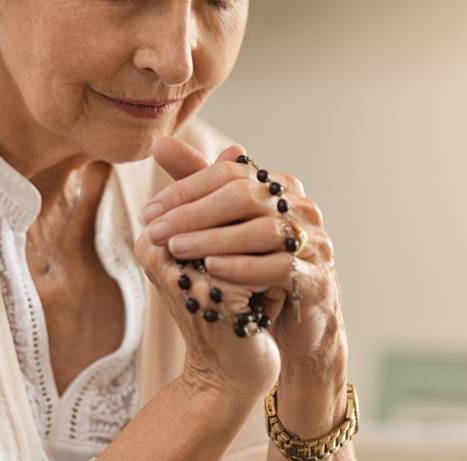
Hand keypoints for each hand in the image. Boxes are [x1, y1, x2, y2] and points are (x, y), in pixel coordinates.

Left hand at [141, 137, 346, 376]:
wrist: (303, 323)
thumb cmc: (260, 267)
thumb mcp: (227, 227)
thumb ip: (198, 187)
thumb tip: (161, 144)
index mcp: (279, 188)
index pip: (229, 173)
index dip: (186, 188)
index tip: (149, 211)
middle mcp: (301, 208)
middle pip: (245, 195)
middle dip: (194, 212)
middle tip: (156, 230)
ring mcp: (314, 241)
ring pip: (262, 230)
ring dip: (213, 239)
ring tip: (177, 248)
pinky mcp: (317, 278)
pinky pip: (280, 266)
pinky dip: (243, 266)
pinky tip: (212, 269)